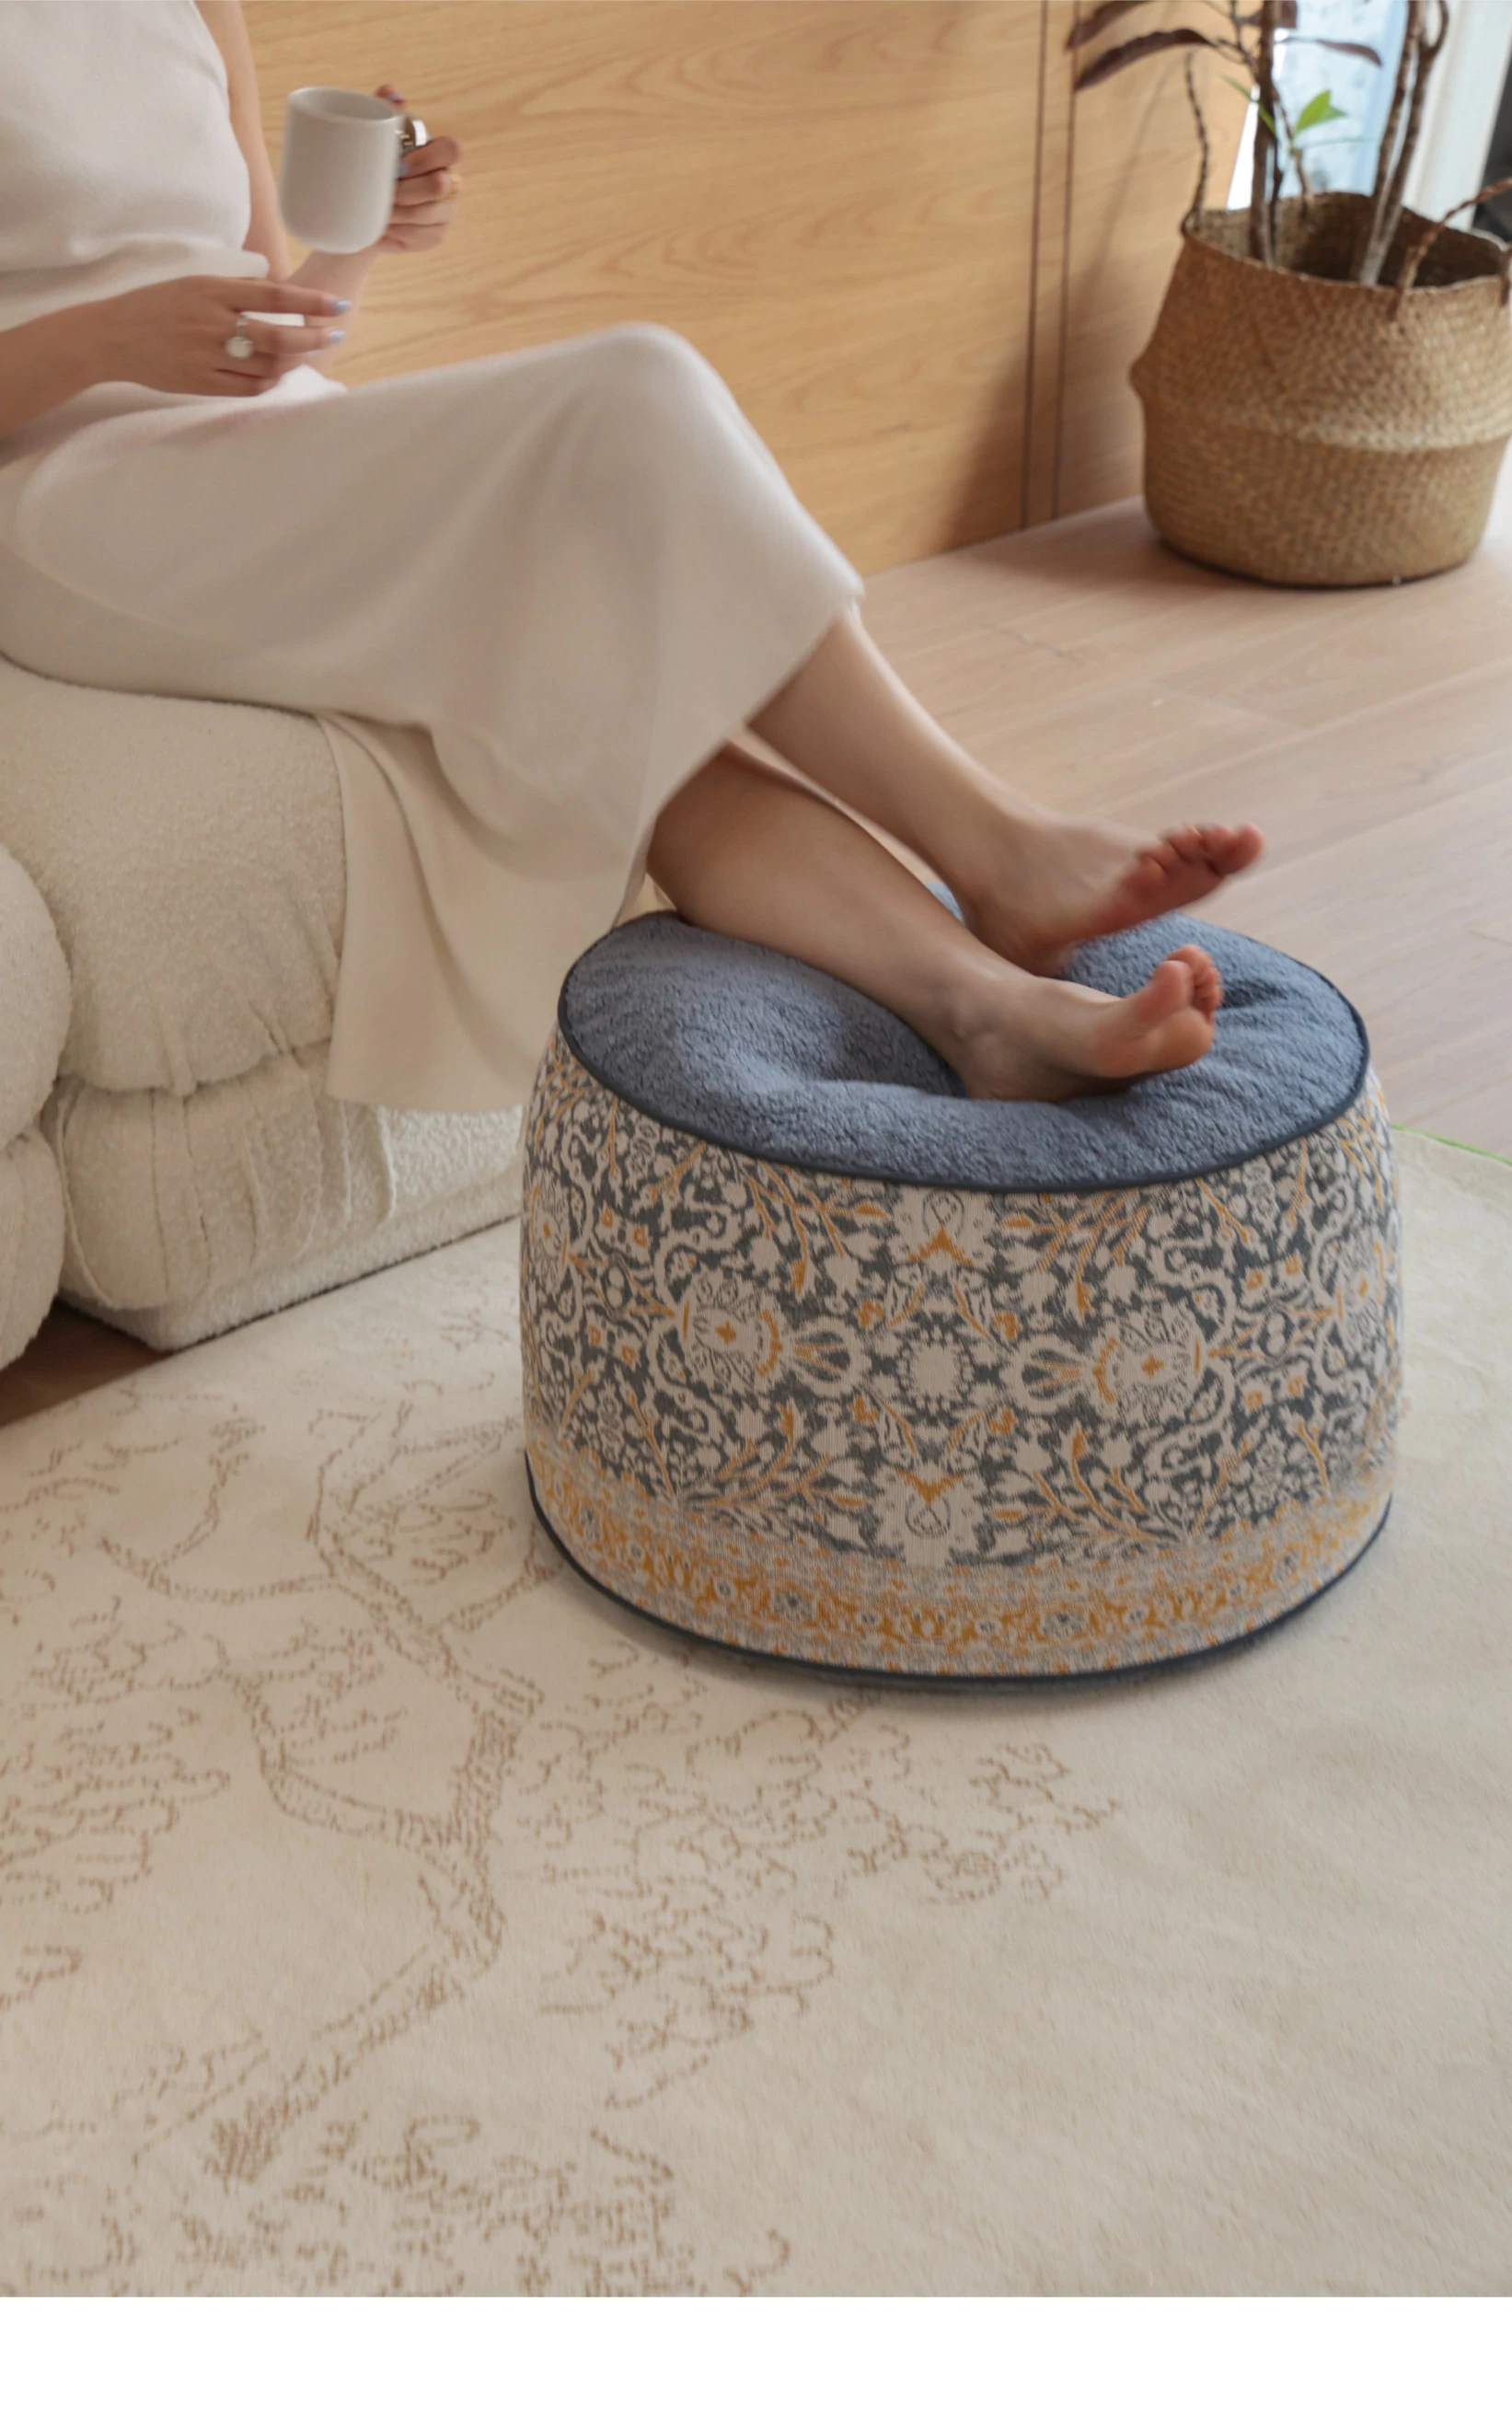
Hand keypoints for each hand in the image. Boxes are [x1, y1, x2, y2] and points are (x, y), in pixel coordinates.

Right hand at [88, 276, 350, 396]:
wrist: (111, 335)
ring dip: (292, 364)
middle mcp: (212, 323)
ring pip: (266, 367)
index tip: (336, 306)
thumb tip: (276, 291)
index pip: (274, 297)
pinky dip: (268, 384)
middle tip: (334, 336)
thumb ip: (233, 289)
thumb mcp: (193, 283)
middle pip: (278, 338)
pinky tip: (276, 377)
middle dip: (313, 339)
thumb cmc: (156, 305)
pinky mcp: (200, 382)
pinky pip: (247, 388)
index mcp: (213, 291)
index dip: (310, 303)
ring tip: (304, 357)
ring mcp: (207, 355)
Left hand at [373, 84, 462, 254]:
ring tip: (374, 211)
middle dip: (405, 191)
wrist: (355, 214)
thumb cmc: (366, 169)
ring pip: (426, 215)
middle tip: (381, 193)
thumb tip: (392, 93)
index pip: (452, 149)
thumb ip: (380, 110)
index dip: (428, 158)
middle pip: (439, 185)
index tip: (399, 166)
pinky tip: (381, 228)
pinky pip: (420, 236)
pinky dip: (396, 233)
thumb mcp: (369, 137)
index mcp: (437, 154)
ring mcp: (446, 211)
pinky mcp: (437, 235)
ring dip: (396, 214)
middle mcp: (448, 181)